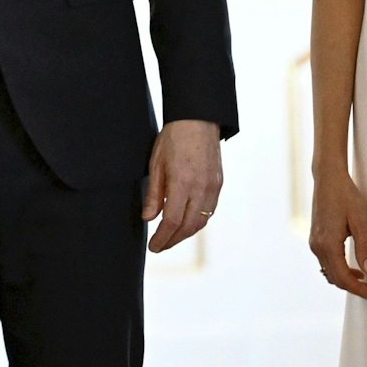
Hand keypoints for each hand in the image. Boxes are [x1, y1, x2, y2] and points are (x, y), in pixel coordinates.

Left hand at [143, 119, 221, 252]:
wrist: (198, 120)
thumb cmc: (174, 138)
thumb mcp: (156, 164)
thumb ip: (154, 194)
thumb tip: (148, 218)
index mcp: (182, 183)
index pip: (172, 222)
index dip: (162, 238)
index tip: (153, 246)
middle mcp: (201, 189)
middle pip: (188, 227)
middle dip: (173, 241)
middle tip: (160, 246)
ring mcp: (212, 188)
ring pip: (200, 222)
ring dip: (185, 234)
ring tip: (170, 237)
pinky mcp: (218, 185)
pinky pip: (209, 211)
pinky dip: (196, 222)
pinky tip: (185, 222)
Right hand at [309, 168, 366, 300]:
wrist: (328, 178)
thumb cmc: (346, 196)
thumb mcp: (360, 220)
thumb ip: (364, 246)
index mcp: (328, 244)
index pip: (344, 278)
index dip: (361, 290)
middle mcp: (317, 247)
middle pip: (335, 279)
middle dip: (355, 289)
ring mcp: (314, 243)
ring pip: (329, 273)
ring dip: (346, 281)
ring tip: (366, 282)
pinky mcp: (315, 239)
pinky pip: (326, 263)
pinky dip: (339, 271)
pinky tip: (353, 268)